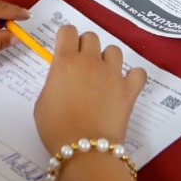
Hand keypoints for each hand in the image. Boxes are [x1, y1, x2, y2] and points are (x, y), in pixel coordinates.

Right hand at [34, 25, 146, 153]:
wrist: (84, 149)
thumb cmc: (55, 127)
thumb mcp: (42, 101)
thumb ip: (54, 81)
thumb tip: (63, 78)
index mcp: (65, 61)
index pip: (67, 31)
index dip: (65, 38)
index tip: (65, 48)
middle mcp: (90, 61)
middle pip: (91, 37)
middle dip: (85, 47)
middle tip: (81, 65)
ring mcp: (113, 73)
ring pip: (114, 50)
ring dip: (107, 59)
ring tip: (103, 75)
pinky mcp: (129, 89)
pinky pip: (138, 72)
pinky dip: (133, 77)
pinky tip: (125, 85)